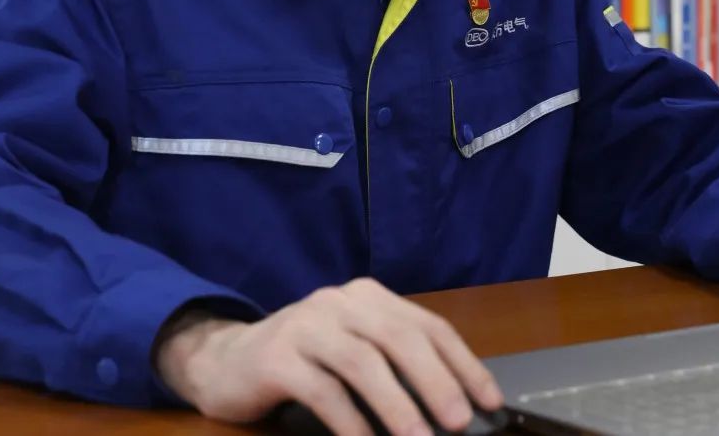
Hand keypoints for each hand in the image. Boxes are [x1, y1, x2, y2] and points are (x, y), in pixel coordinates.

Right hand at [155, 277, 504, 435]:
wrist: (228, 360)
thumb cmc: (305, 360)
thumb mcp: (354, 352)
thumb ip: (396, 365)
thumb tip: (454, 405)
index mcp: (367, 297)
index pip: (426, 324)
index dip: (461, 362)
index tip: (489, 401)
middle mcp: (338, 302)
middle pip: (396, 336)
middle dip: (434, 379)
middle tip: (460, 421)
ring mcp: (306, 325)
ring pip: (361, 361)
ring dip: (396, 403)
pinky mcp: (278, 356)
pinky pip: (322, 389)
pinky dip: (350, 421)